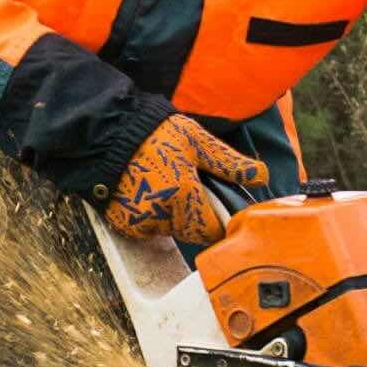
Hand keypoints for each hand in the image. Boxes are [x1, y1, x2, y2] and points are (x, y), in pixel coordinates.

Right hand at [105, 115, 268, 243]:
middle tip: (184, 186)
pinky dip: (148, 216)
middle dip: (193, 217)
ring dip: (170, 216)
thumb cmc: (153, 133)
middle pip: (190, 233)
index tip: (213, 206)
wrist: (105, 132)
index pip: (212, 231)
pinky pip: (144, 228)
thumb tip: (262, 178)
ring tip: (162, 184)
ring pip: (167, 230)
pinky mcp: (121, 222)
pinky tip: (144, 191)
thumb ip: (229, 163)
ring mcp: (138, 220)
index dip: (217, 221)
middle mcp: (161, 214)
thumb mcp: (196, 140)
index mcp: (184, 195)